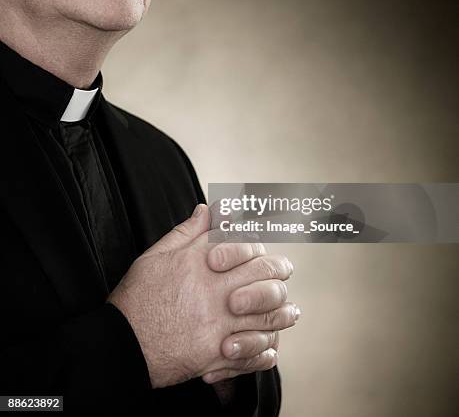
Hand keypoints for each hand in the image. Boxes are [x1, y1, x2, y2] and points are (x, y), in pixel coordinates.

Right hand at [106, 204, 298, 387]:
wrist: (120, 344)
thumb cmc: (137, 297)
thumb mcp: (157, 255)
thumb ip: (188, 232)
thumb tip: (208, 210)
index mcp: (202, 262)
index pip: (248, 246)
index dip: (259, 249)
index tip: (264, 254)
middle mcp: (215, 291)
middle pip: (266, 277)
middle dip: (279, 274)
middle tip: (284, 276)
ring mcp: (219, 324)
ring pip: (268, 315)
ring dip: (283, 313)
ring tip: (289, 312)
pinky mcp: (217, 355)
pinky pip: (254, 351)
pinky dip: (266, 349)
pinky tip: (269, 346)